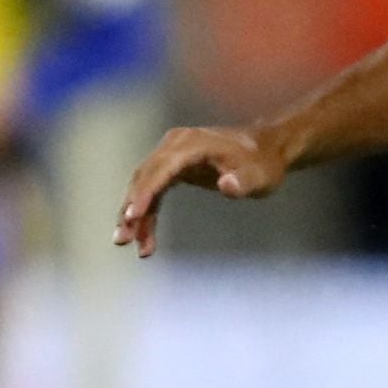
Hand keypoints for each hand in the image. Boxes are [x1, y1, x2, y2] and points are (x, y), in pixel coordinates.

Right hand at [114, 124, 285, 255]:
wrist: (265, 150)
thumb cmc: (262, 164)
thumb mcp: (259, 176)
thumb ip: (243, 181)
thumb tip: (226, 184)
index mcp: (192, 144)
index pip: (162, 168)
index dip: (146, 192)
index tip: (133, 215)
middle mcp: (175, 145)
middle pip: (145, 177)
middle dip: (132, 209)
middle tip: (122, 239)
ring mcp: (170, 155)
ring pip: (143, 185)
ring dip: (134, 215)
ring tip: (127, 243)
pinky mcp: (171, 167)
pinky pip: (153, 191)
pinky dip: (146, 214)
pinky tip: (144, 239)